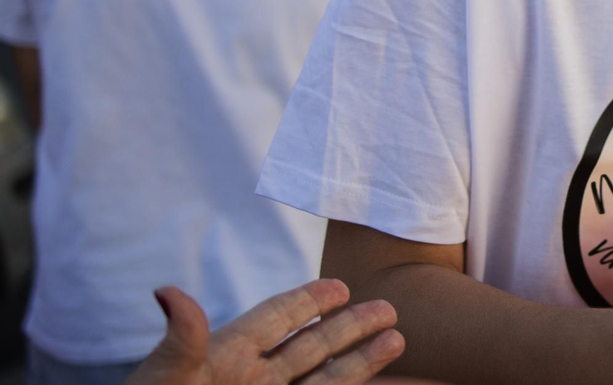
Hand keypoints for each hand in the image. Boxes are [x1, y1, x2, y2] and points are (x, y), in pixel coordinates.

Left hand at [125, 279, 405, 384]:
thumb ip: (182, 339)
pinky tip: (375, 384)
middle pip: (310, 346)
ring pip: (323, 379)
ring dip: (361, 361)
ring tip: (397, 340)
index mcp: (227, 355)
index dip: (307, 300)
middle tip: (388, 308)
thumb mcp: (166, 377)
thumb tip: (167, 290)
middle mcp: (252, 379)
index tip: (341, 286)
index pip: (275, 318)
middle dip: (349, 327)